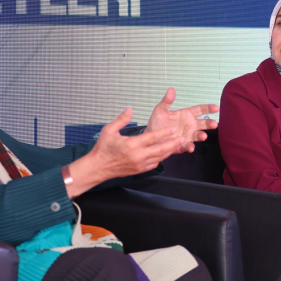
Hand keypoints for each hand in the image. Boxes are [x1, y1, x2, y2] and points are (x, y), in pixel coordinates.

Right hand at [66, 107, 186, 197]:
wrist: (98, 167)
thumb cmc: (102, 148)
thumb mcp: (108, 130)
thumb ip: (121, 120)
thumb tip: (130, 109)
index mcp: (131, 145)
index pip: (152, 138)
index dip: (164, 133)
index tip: (173, 129)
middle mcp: (138, 156)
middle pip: (160, 150)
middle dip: (172, 143)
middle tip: (182, 138)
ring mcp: (139, 165)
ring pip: (159, 158)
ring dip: (169, 151)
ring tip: (177, 145)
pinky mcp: (139, 170)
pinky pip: (154, 164)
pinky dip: (160, 158)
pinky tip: (164, 153)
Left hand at [144, 88, 218, 152]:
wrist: (150, 136)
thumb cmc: (157, 122)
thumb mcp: (160, 110)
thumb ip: (166, 101)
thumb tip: (171, 89)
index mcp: (186, 114)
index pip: (200, 110)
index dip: (208, 108)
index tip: (216, 108)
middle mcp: (190, 125)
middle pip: (203, 123)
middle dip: (209, 123)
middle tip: (214, 124)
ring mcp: (188, 135)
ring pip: (198, 135)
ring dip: (201, 136)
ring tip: (203, 136)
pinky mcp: (182, 145)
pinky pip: (188, 145)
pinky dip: (190, 147)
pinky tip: (191, 147)